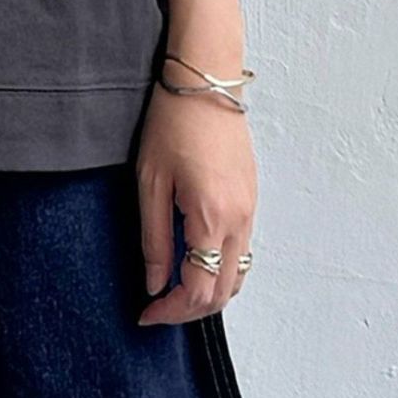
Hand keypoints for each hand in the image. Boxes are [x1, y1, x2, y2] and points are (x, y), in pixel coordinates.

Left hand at [135, 77, 256, 325]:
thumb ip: (154, 238)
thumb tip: (155, 283)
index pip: (199, 290)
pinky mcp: (252, 198)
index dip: (171, 311)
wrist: (205, 82)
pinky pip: (243, 251)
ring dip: (209, 292)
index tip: (145, 314)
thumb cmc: (172, 123)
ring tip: (173, 290)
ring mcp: (251, 210)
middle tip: (156, 308)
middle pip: (223, 291)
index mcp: (212, 217)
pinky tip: (194, 261)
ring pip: (238, 274)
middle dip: (189, 309)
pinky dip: (222, 269)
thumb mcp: (150, 181)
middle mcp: (240, 220)